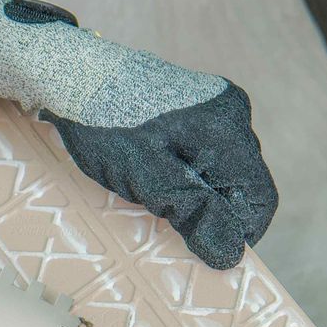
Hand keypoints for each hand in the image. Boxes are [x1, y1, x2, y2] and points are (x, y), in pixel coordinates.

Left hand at [0, 0, 276, 268]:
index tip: (202, 253)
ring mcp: (210, 106)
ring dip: (193, 195)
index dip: (238, 234)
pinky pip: (200, 153)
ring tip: (150, 198)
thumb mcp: (146, 175)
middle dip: (211, 213)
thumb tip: (232, 255)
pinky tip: (148, 178)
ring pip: (219, 171)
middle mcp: (229, 111)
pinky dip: (182, 175)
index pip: (260, 198)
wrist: (66, 71)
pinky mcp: (189, 106)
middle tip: (165, 224)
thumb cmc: (101, 121)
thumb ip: (194, 212)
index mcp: (228, 128)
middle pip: (241, 184)